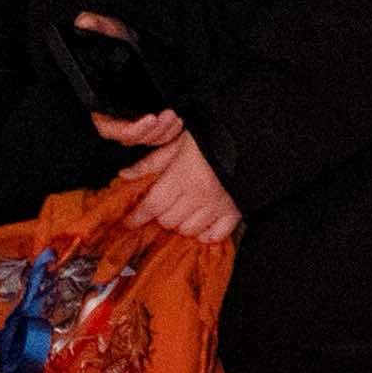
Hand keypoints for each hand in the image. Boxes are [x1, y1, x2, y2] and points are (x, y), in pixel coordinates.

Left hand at [106, 125, 238, 243]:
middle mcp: (199, 195)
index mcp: (183, 176)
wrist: (247, 136)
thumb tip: (124, 176)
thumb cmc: (208, 138)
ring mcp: (218, 206)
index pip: (153, 205)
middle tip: (163, 204)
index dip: (137, 216)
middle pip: (168, 221)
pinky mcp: (235, 213)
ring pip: (188, 231)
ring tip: (183, 210)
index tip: (129, 222)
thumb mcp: (175, 144)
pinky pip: (214, 236)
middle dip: (160, 215)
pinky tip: (202, 221)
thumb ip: (149, 163)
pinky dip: (205, 233)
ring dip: (181, 223)